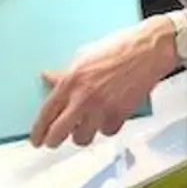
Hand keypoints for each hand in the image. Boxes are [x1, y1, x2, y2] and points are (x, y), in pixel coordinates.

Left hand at [31, 15, 180, 147]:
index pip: (47, 113)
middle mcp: (83, 98)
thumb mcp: (84, 54)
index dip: (38, 131)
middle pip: (59, 134)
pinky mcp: (120, 115)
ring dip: (82, 135)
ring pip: (83, 138)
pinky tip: (106, 117)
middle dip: (53, 141)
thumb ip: (65, 72)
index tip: (36, 139)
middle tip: (53, 141)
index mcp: (71, 81)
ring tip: (84, 126)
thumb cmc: (119, 46)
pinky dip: (105, 128)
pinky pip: (106, 132)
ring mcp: (102, 108)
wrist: (149, 49)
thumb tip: (48, 78)